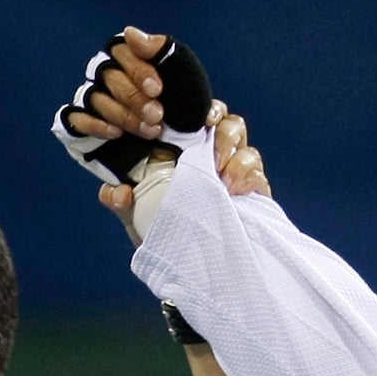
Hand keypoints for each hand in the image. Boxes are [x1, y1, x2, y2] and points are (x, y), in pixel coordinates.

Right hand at [64, 25, 172, 140]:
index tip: (158, 89)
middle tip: (157, 116)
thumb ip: (161, 50)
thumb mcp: (184, 74)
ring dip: (123, 115)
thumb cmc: (183, 104)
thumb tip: (131, 33)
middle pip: (110, 76)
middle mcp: (107, 73)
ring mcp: (92, 97)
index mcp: (130, 56)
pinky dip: (95, 124)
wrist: (183, 145)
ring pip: (96, 97)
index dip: (138, 70)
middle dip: (135, 98)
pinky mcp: (82, 122)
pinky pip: (76, 118)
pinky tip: (116, 134)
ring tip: (150, 131)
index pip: (122, 51)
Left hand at [97, 101, 270, 237]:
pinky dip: (248, 176)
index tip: (200, 117)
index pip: (196, 115)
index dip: (201, 108)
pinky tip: (234, 191)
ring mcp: (233, 170)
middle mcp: (210, 153)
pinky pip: (257, 172)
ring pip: (244, 143)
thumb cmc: (159, 231)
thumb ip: (119, 201)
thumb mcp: (133, 215)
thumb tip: (119, 191)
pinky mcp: (252, 191)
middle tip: (214, 141)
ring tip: (222, 177)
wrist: (184, 267)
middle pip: (227, 121)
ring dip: (235, 153)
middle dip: (224, 126)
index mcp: (183, 149)